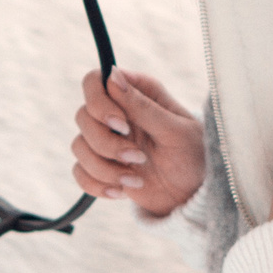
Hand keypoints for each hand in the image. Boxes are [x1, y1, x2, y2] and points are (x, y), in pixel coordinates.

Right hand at [72, 69, 206, 217]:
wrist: (193, 195)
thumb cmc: (194, 155)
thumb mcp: (175, 130)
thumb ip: (143, 106)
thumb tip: (113, 76)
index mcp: (137, 93)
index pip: (95, 81)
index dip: (99, 102)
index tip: (122, 124)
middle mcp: (118, 112)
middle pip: (82, 116)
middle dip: (106, 142)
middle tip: (138, 157)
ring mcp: (108, 139)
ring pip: (78, 146)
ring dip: (104, 168)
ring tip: (135, 179)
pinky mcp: (103, 166)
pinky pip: (80, 172)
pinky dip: (98, 185)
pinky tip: (122, 192)